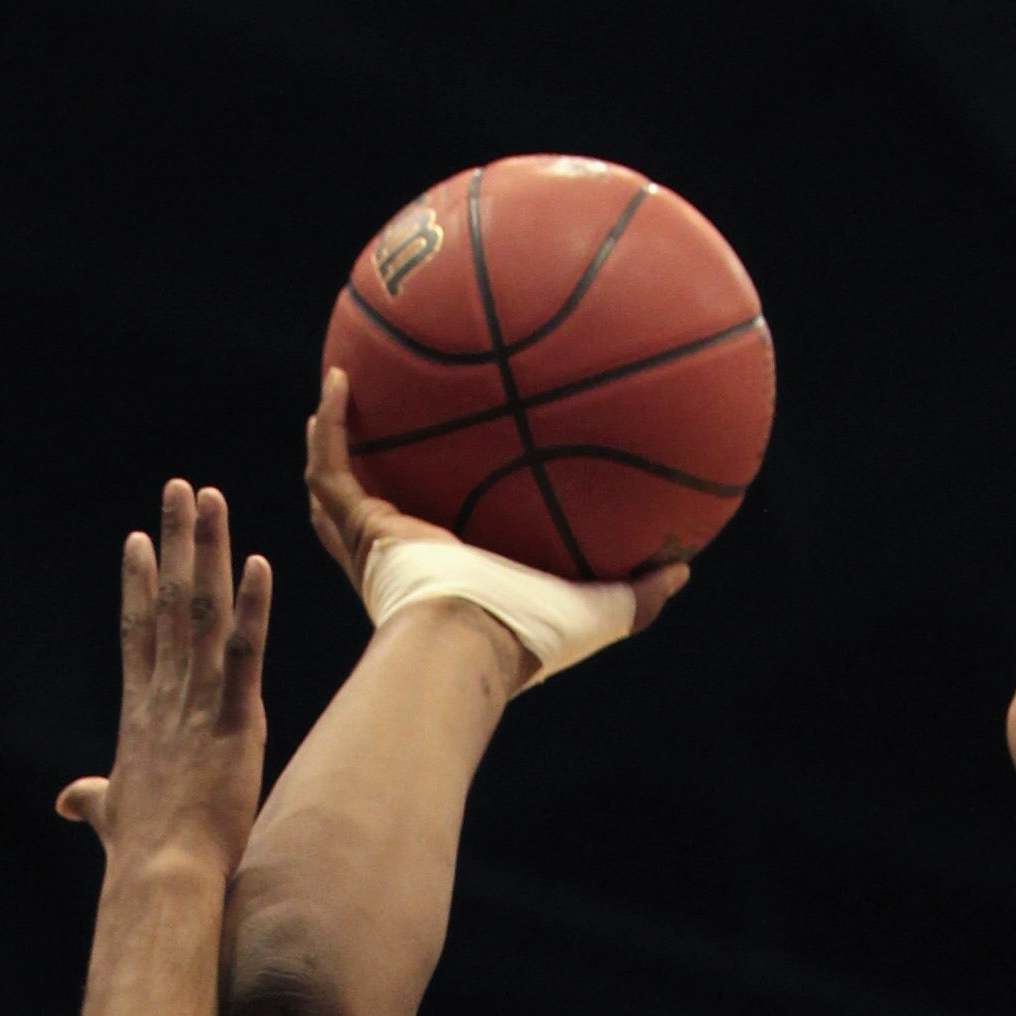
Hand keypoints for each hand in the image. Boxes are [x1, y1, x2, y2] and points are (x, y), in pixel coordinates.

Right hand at [50, 478, 271, 876]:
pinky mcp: (234, 720)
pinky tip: (259, 564)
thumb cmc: (139, 852)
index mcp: (140, 710)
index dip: (139, 583)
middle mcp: (165, 693)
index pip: (138, 631)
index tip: (139, 539)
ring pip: (204, 611)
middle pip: (171, 602)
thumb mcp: (111, 814)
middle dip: (176, 541)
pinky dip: (252, 608)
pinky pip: (245, 653)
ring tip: (211, 499)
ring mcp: (198, 702)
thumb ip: (92, 798)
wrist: (161, 876)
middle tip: (181, 488)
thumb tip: (67, 801)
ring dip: (209, 551)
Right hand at [305, 366, 686, 650]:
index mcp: (447, 584)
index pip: (433, 550)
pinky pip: (334, 465)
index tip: (441, 484)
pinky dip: (332, 421)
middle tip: (369, 435)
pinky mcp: (364, 526)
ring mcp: (375, 545)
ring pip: (336, 488)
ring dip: (331, 442)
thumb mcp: (600, 612)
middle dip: (362, 482)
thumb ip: (641, 591)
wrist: (473, 640)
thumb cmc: (530, 637)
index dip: (431, 519)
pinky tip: (340, 375)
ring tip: (336, 394)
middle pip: (367, 519)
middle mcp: (400, 565)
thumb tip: (684, 565)